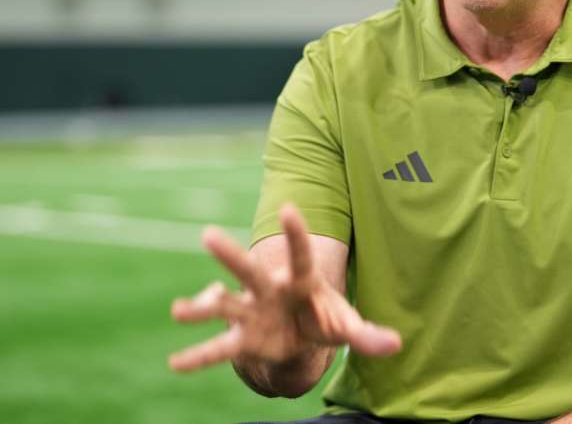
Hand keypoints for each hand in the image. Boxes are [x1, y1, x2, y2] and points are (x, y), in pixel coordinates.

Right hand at [168, 203, 401, 371]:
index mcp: (301, 280)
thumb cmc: (325, 317)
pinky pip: (218, 347)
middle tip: (207, 235)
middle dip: (230, 256)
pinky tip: (175, 363)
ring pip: (225, 305)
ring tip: (178, 311)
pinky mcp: (242, 339)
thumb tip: (396, 344)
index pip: (300, 254)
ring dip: (201, 307)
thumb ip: (368, 336)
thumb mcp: (348, 326)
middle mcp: (270, 290)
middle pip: (249, 270)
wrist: (301, 335)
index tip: (288, 207)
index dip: (296, 232)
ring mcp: (251, 312)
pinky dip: (198, 356)